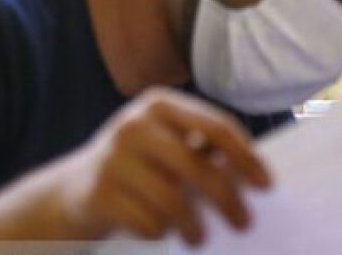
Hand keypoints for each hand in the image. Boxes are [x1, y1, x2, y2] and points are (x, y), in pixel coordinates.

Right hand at [55, 87, 270, 245]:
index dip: (246, 158)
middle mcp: (134, 124)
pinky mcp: (97, 193)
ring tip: (199, 238)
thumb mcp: (170, 145)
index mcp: (160, 104)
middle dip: (227, 200)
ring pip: (173, 200)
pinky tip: (161, 231)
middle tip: (245, 223)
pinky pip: (147, 222)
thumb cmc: (142, 166)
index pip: (216, 127)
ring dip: (194, 226)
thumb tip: (255, 180)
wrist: (75, 189)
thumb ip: (206, 153)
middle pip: (197, 167)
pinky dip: (161, 232)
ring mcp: (112, 158)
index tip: (266, 185)